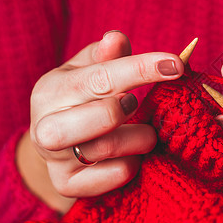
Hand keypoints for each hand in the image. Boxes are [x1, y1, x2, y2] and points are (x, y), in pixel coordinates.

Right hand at [17, 31, 183, 212]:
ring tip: (146, 131)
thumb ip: (106, 56)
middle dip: (127, 109)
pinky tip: (133, 154)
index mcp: (51, 90)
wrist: (55, 140)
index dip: (142, 68)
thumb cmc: (81, 98)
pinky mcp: (67, 185)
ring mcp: (55, 160)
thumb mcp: (88, 70)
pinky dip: (131, 165)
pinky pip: (111, 177)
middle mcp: (45, 127)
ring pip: (104, 150)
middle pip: (97, 118)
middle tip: (137, 105)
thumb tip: (116, 38)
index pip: (101, 77)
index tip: (176, 64)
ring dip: (138, 138)